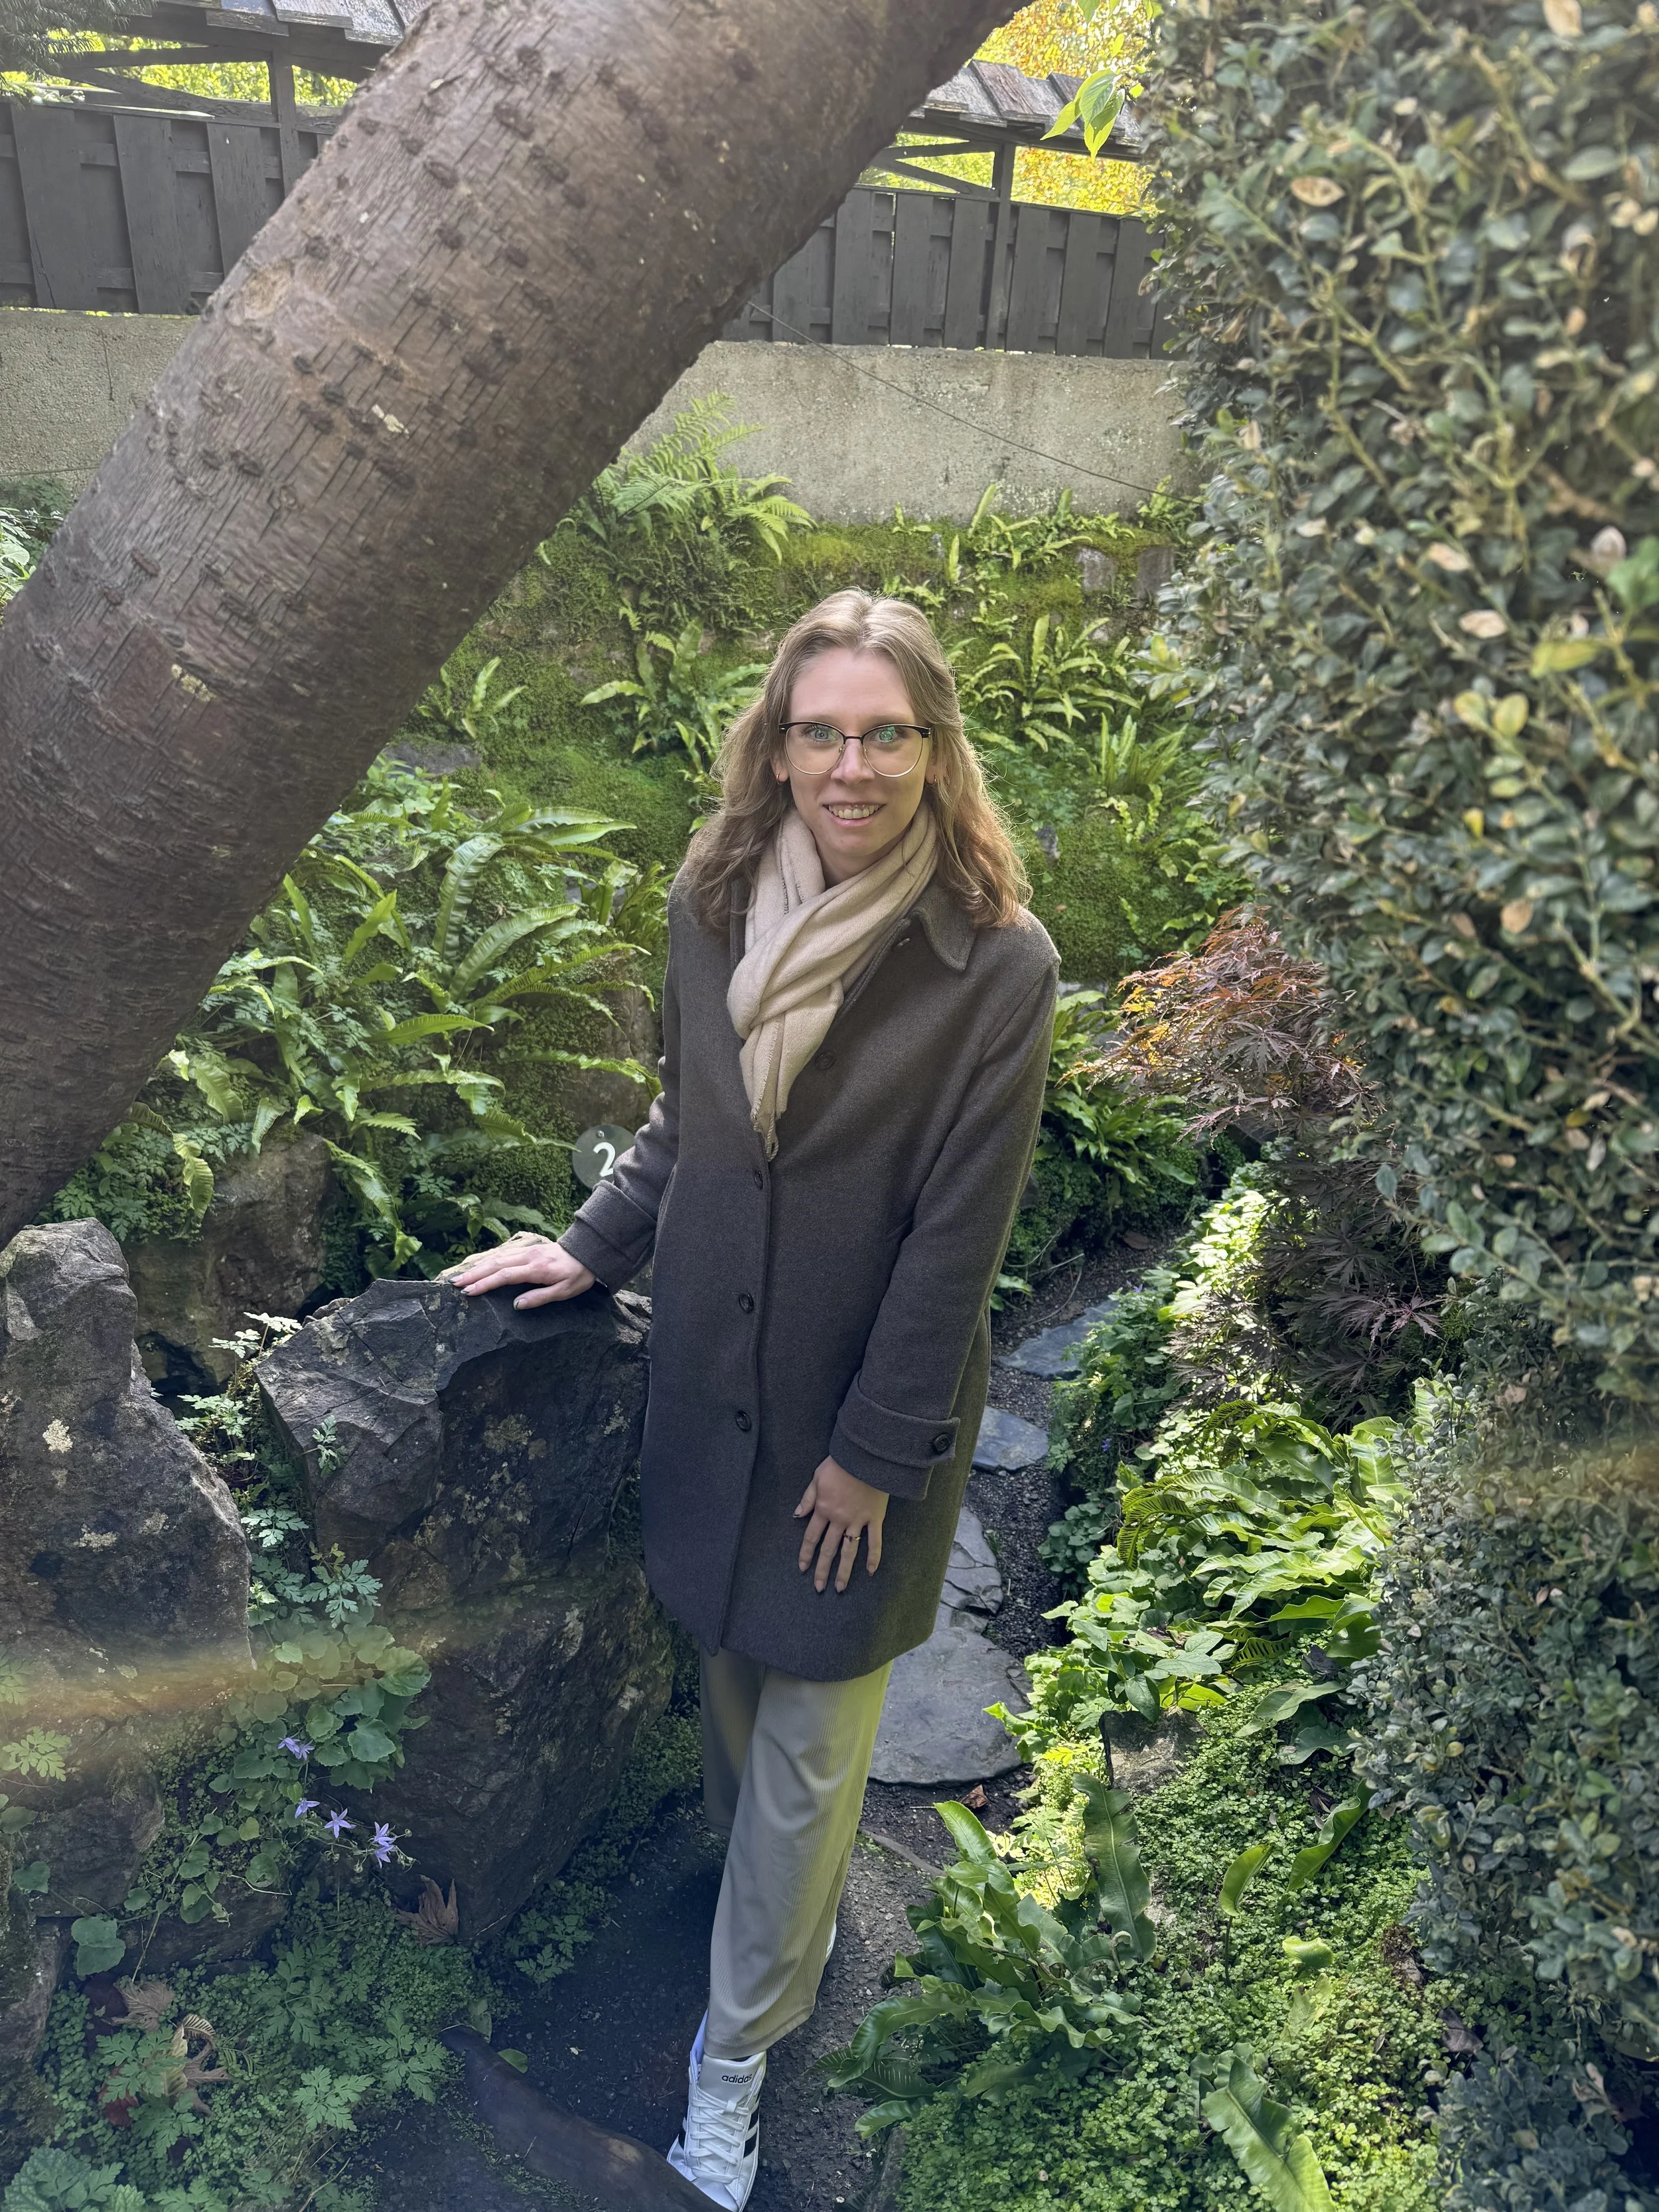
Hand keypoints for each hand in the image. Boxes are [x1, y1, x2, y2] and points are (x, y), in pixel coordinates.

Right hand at [443, 1232, 594, 1309]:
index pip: (505, 1276)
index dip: (485, 1284)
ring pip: (497, 1257)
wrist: (588, 1253)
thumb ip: (540, 1298)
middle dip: (473, 1274)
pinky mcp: (527, 1249)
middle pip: (495, 1264)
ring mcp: (527, 1250)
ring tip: (461, 1277)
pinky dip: (487, 1260)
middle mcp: (528, 1257)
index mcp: (537, 1269)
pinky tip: (478, 1266)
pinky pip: (503, 1253)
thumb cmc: (577, 1276)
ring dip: (477, 1267)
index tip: (469, 1292)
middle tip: (454, 1284)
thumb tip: (516, 1305)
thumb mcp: (564, 1292)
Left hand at [795, 1456, 887, 1593]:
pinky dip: (873, 1557)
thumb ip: (808, 1498)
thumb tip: (797, 1514)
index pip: (811, 1537)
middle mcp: (839, 1520)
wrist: (866, 1457)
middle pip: (829, 1549)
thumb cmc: (840, 1464)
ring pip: (849, 1551)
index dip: (806, 1554)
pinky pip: (874, 1541)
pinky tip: (870, 1571)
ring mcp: (858, 1521)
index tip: (803, 1568)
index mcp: (824, 1509)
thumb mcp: (818, 1477)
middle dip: (823, 1570)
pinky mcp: (875, 1518)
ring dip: (844, 1571)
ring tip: (840, 1588)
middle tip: (819, 1588)